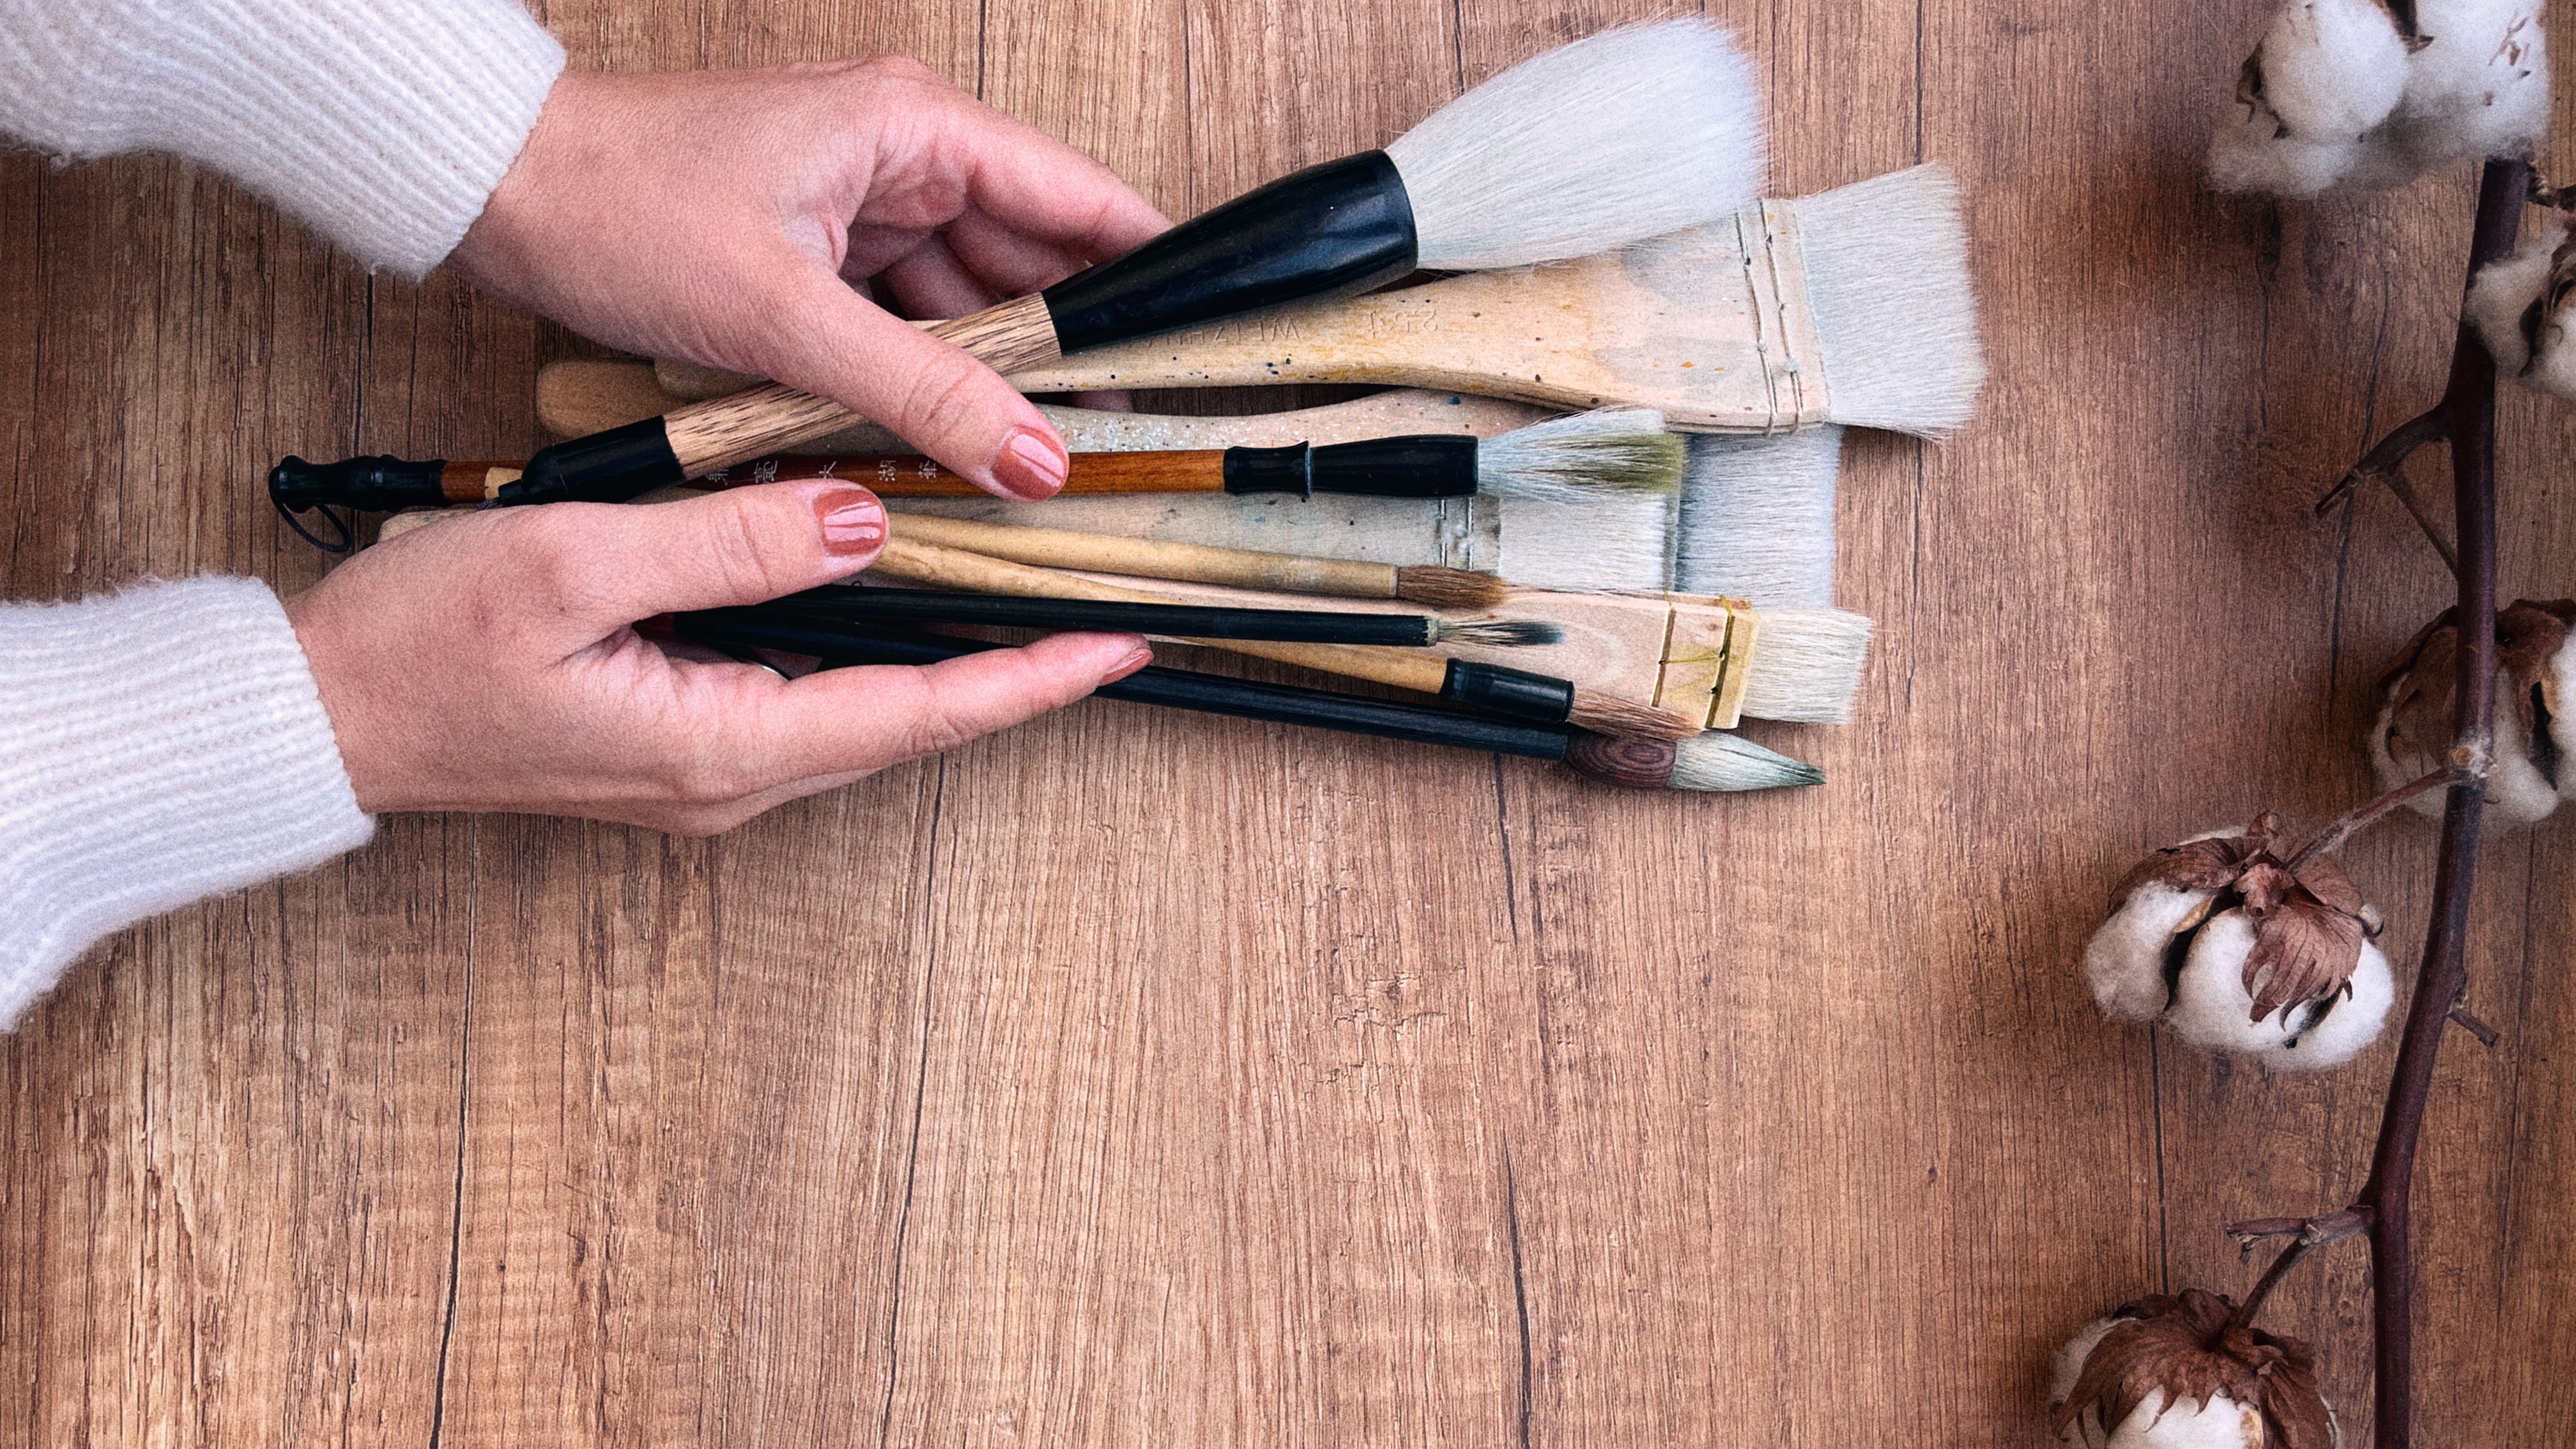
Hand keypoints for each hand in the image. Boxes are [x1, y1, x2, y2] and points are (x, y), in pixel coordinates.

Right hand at [284, 484, 1148, 832]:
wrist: (320, 716)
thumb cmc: (418, 648)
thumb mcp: (574, 566)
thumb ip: (728, 543)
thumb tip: (858, 519)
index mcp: (722, 745)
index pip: (917, 713)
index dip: (1027, 682)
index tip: (1113, 652)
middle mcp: (732, 777)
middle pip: (911, 721)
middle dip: (1015, 674)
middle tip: (1108, 621)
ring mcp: (707, 768)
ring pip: (867, 710)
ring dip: (953, 665)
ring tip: (1038, 610)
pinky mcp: (681, 741)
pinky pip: (812, 699)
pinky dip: (876, 655)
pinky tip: (904, 607)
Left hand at [451, 61, 1169, 500]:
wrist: (497, 194)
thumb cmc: (620, 205)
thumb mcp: (784, 315)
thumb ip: (921, 390)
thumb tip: (1031, 456)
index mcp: (916, 127)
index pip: (1082, 200)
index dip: (1150, 275)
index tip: (1199, 348)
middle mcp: (904, 154)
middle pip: (1035, 262)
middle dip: (1070, 351)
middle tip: (1114, 438)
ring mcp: (863, 202)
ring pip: (972, 301)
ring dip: (992, 374)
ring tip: (1028, 454)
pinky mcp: (823, 249)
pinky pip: (909, 318)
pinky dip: (926, 374)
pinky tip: (942, 434)